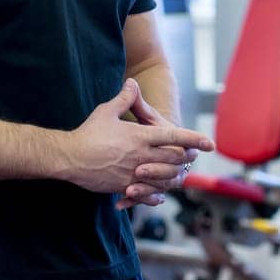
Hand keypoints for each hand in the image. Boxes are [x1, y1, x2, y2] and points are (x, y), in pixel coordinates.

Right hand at [61, 80, 212, 205]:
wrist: (69, 158)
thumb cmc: (88, 133)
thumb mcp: (107, 111)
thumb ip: (125, 99)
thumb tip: (133, 83)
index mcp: (140, 137)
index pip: (174, 137)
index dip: (194, 139)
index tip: (209, 143)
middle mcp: (141, 156)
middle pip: (173, 159)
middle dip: (186, 158)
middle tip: (193, 156)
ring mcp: (134, 173)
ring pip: (163, 178)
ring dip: (174, 176)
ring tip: (180, 174)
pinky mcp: (124, 186)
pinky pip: (146, 194)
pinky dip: (155, 196)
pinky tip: (159, 195)